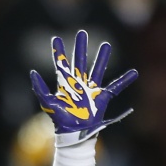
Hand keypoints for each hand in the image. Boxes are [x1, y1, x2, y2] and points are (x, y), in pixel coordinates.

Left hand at [29, 30, 138, 146]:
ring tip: (106, 45)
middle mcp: (78, 83)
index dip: (59, 51)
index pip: (62, 63)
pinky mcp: (102, 97)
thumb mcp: (47, 103)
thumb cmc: (60, 119)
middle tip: (82, 32)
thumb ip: (40, 88)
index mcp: (65, 83)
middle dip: (81, 47)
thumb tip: (32, 72)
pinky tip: (134, 72)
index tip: (55, 38)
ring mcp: (90, 89)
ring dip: (102, 57)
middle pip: (80, 60)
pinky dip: (125, 80)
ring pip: (97, 69)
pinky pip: (116, 87)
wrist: (73, 132)